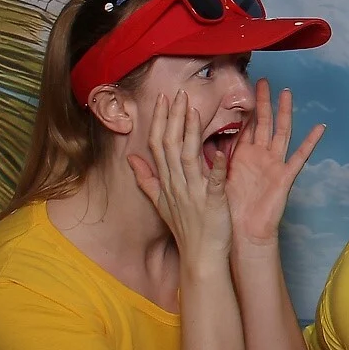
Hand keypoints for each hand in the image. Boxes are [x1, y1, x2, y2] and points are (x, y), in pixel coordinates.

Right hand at [129, 91, 232, 262]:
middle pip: (170, 146)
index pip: (158, 145)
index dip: (160, 121)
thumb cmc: (185, 228)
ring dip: (190, 133)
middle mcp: (176, 184)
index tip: (163, 99)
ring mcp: (193, 192)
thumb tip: (130, 159)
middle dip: (173, 118)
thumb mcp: (160, 202)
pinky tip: (218, 151)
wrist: (200, 256)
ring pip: (187, 157)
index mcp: (166, 181)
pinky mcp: (212, 202)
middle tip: (178, 93)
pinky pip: (213, 182)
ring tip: (193, 110)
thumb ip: (146, 179)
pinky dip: (215, 166)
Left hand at [224, 79, 325, 252]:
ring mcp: (274, 165)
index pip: (244, 126)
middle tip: (262, 80)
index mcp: (242, 157)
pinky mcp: (284, 177)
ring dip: (284, 113)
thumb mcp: (213, 179)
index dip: (243, 108)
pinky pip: (300, 156)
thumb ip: (209, 158)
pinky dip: (311, 142)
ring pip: (280, 132)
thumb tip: (193, 138)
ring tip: (287, 93)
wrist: (242, 236)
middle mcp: (259, 157)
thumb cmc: (227, 211)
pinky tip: (320, 128)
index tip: (240, 87)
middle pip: (263, 124)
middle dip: (263, 102)